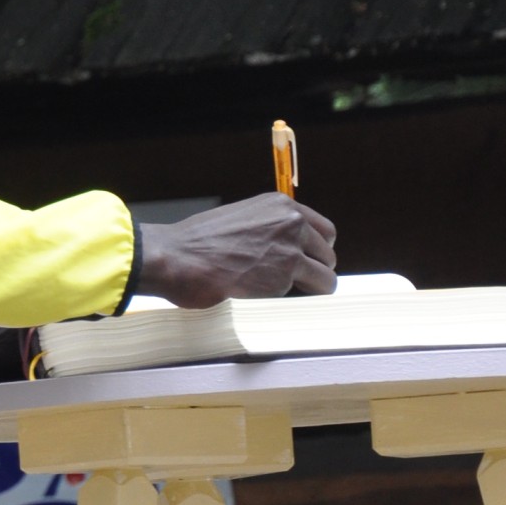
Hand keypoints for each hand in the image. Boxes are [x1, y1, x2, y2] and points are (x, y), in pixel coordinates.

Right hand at [136, 193, 335, 306]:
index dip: (316, 249)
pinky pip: (303, 294)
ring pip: (326, 277)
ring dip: (311, 288)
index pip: (323, 229)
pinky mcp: (284, 276)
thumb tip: (281, 248)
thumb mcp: (240, 219)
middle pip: (328, 253)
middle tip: (295, 281)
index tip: (307, 261)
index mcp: (280, 205)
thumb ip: (267, 229)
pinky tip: (261, 293)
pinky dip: (287, 298)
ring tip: (284, 293)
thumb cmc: (196, 243)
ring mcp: (291, 249)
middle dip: (315, 269)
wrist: (177, 257)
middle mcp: (291, 222)